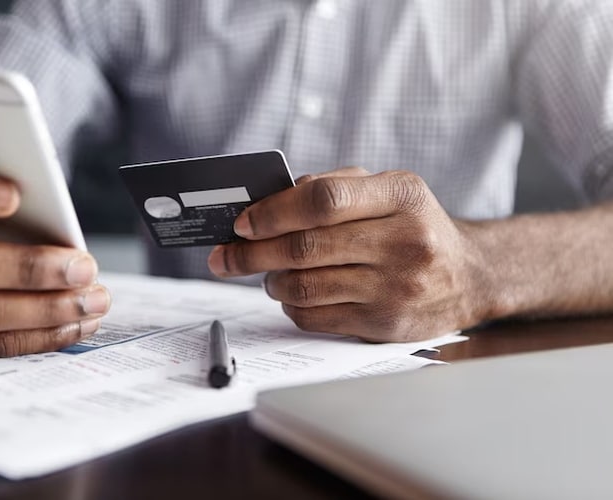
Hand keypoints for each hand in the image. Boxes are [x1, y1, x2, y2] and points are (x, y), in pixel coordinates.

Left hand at [207, 168, 487, 341]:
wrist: (470, 276)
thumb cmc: (415, 225)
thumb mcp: (388, 189)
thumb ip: (333, 187)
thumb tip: (268, 203)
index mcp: (402, 195)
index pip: (322, 201)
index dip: (272, 213)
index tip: (242, 224)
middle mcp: (404, 240)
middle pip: (305, 248)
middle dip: (252, 253)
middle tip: (227, 257)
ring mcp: (397, 287)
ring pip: (305, 286)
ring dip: (271, 281)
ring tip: (268, 273)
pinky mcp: (387, 324)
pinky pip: (317, 318)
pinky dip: (291, 306)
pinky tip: (293, 295)